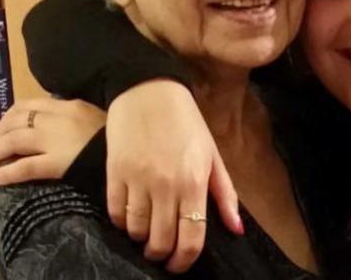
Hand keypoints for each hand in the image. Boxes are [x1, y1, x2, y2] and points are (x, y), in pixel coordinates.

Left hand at [0, 97, 106, 182]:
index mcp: (69, 105)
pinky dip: (6, 172)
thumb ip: (77, 118)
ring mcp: (56, 140)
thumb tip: (57, 125)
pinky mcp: (56, 163)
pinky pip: (25, 166)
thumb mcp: (98, 119)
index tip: (2, 128)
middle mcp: (58, 119)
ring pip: (14, 140)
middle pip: (16, 120)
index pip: (29, 105)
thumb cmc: (116, 140)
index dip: (9, 117)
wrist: (131, 158)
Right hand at [104, 80, 240, 273]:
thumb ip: (225, 194)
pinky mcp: (114, 173)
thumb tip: (237, 230)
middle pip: (161, 241)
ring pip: (135, 230)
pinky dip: (121, 222)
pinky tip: (129, 216)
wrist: (148, 89)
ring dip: (141, 238)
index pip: (191, 238)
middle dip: (161, 254)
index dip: (184, 261)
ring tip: (146, 232)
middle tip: (162, 252)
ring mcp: (138, 180)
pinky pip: (115, 212)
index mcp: (195, 182)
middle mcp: (166, 185)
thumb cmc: (186, 122)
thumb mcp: (212, 154)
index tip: (179, 265)